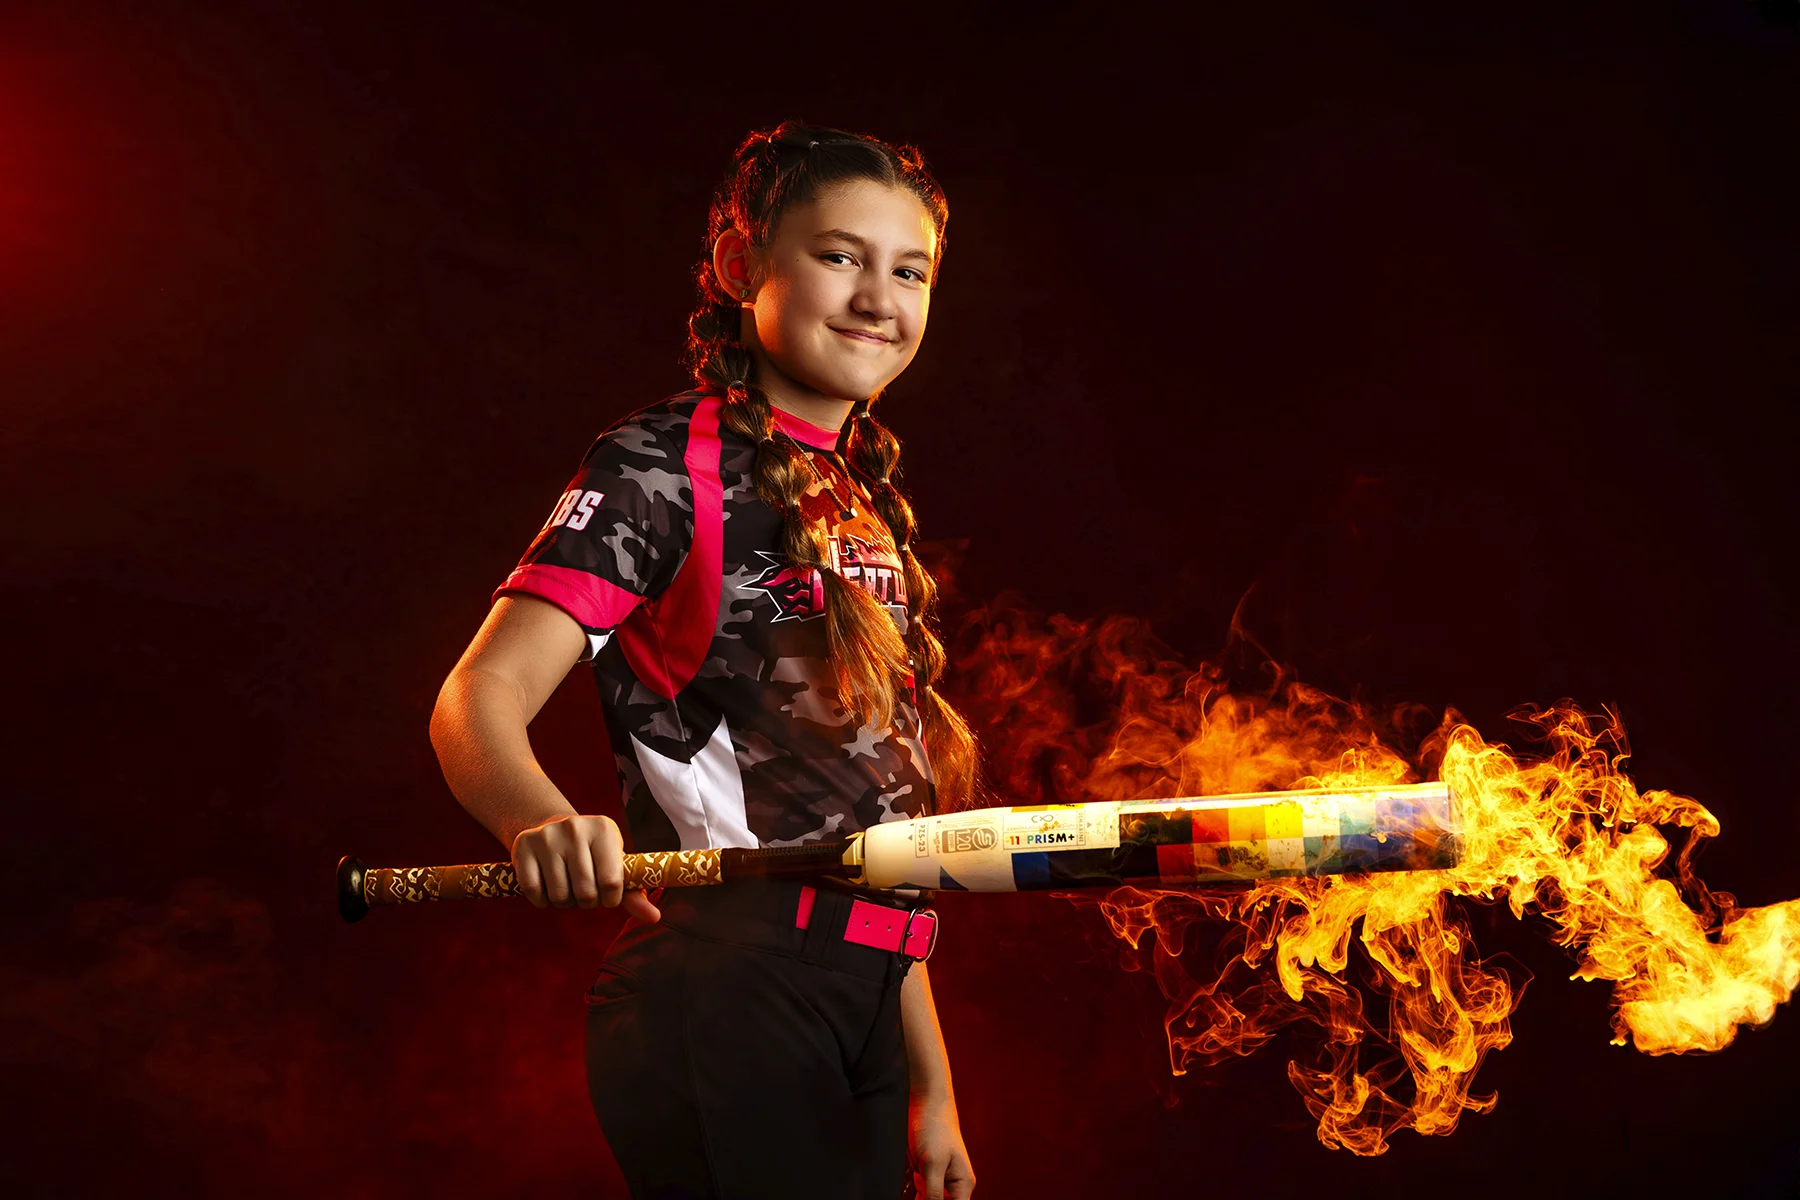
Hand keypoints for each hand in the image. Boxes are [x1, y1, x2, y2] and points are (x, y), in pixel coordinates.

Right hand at [511, 814, 660, 923]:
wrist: (552, 827)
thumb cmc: (592, 854)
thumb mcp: (614, 864)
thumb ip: (633, 892)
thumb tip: (654, 918)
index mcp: (604, 829)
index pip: (612, 882)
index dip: (610, 899)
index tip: (607, 895)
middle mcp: (575, 827)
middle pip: (585, 892)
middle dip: (587, 902)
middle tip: (584, 892)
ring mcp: (547, 835)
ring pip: (559, 895)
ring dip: (565, 903)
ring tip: (567, 888)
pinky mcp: (523, 845)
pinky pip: (534, 892)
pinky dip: (542, 901)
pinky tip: (548, 888)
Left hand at [909, 1092, 974, 1199]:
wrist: (927, 1103)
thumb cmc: (935, 1127)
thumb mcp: (932, 1164)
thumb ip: (933, 1193)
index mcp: (963, 1184)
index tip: (926, 1198)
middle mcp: (955, 1184)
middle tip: (922, 1181)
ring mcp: (942, 1179)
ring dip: (922, 1196)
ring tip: (920, 1174)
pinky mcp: (930, 1174)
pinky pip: (924, 1192)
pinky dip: (917, 1190)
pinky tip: (916, 1176)